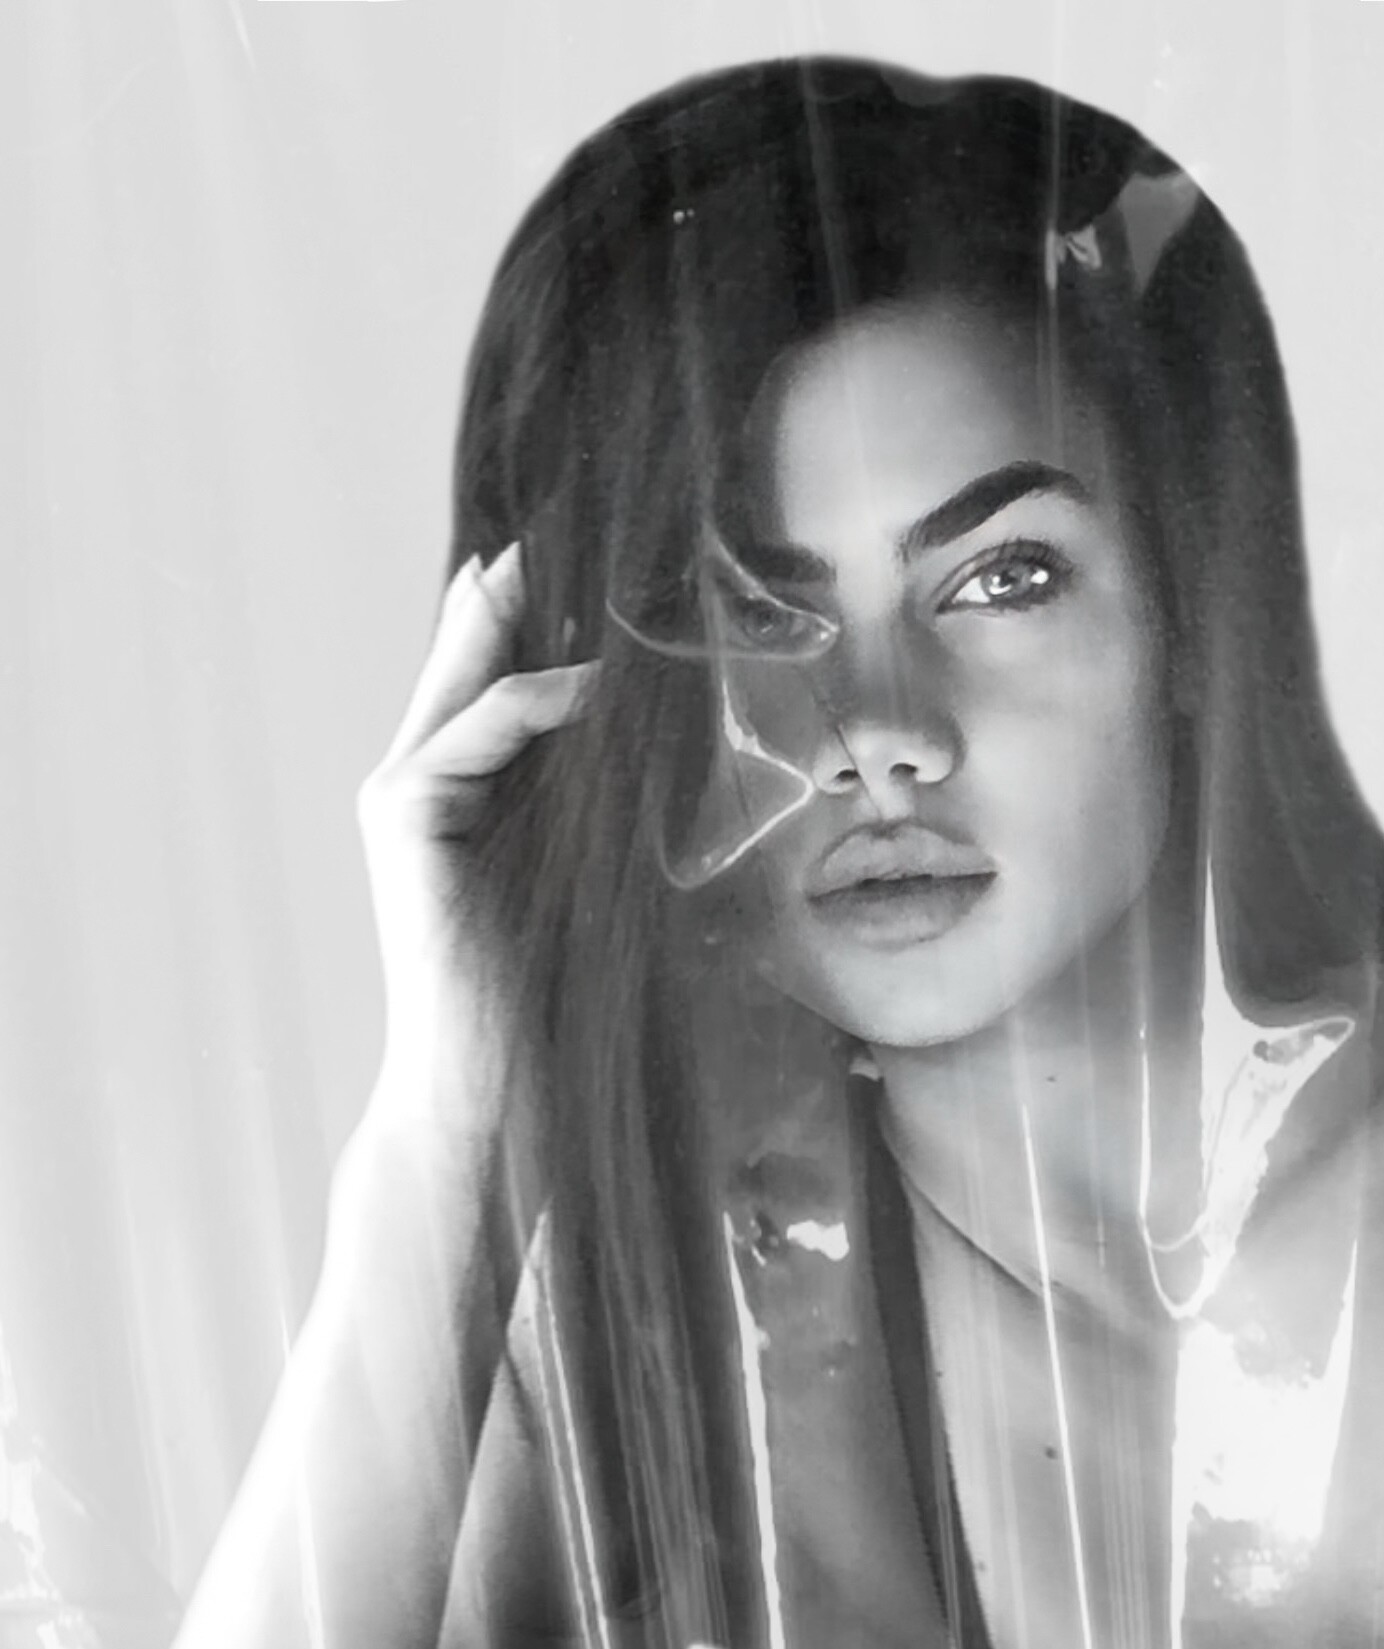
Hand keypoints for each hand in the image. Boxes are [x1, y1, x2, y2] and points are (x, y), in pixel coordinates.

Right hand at [356, 545, 594, 1151]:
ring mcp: (404, 792)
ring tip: (602, 574)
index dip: (540, 611)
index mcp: (469, 789)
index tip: (604, 561)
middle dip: (523, 585)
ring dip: (537, 622)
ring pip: (472, 674)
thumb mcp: (595, 874)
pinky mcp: (404, 815)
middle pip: (472, 651)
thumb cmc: (548, 995)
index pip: (499, 674)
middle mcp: (424, 776)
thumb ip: (607, 802)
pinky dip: (536, 697)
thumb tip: (670, 735)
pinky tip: (593, 685)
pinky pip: (477, 723)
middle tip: (583, 522)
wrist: (491, 1081)